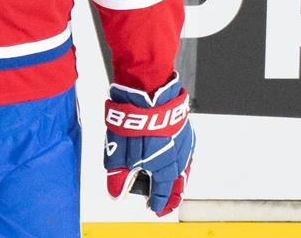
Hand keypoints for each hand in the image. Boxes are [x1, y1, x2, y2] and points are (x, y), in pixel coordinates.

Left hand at [103, 73, 193, 216]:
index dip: (158, 203)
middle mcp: (179, 160)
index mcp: (164, 170)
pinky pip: (185, 152)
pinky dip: (180, 161)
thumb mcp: (117, 154)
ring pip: (184, 168)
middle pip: (178, 185)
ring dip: (178, 179)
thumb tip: (116, 193)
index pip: (163, 194)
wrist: (148, 93)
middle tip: (168, 204)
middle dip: (172, 196)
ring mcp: (184, 144)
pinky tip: (174, 158)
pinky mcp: (184, 129)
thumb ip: (118, 176)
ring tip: (172, 184)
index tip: (155, 208)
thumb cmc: (134, 123)